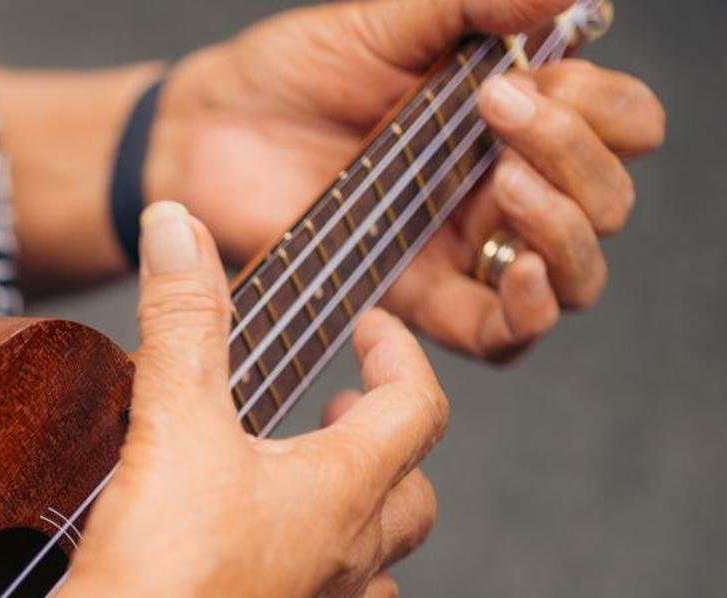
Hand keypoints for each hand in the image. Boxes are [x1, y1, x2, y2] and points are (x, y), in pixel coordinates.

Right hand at [69, 203, 444, 597]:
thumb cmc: (162, 567)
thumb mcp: (172, 418)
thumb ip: (181, 317)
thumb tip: (179, 222)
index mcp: (343, 490)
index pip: (416, 407)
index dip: (400, 357)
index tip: (370, 330)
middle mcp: (348, 564)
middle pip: (413, 498)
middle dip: (387, 447)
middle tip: (341, 415)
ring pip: (378, 579)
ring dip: (363, 535)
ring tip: (316, 508)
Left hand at [151, 0, 664, 362]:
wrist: (205, 135)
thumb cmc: (293, 75)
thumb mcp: (388, 22)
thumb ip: (474, 3)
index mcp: (516, 119)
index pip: (622, 125)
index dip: (601, 108)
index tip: (528, 76)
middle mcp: (505, 189)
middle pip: (609, 201)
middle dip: (577, 157)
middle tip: (499, 114)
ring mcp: (464, 251)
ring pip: (575, 275)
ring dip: (565, 231)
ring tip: (505, 182)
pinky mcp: (417, 304)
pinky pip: (504, 335)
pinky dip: (529, 311)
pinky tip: (513, 270)